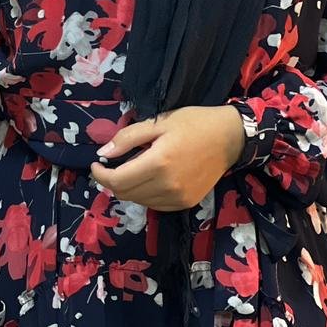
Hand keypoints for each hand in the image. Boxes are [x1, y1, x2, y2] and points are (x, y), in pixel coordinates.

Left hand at [90, 105, 245, 211]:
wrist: (230, 138)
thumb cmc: (193, 124)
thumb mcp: (158, 122)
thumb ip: (128, 138)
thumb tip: (103, 153)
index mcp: (158, 163)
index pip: (117, 181)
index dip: (100, 175)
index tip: (97, 163)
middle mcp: (168, 186)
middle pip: (125, 193)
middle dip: (112, 181)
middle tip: (111, 165)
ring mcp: (178, 198)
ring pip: (139, 201)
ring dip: (128, 188)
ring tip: (132, 168)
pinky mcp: (186, 203)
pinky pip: (154, 204)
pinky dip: (144, 194)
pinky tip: (148, 178)